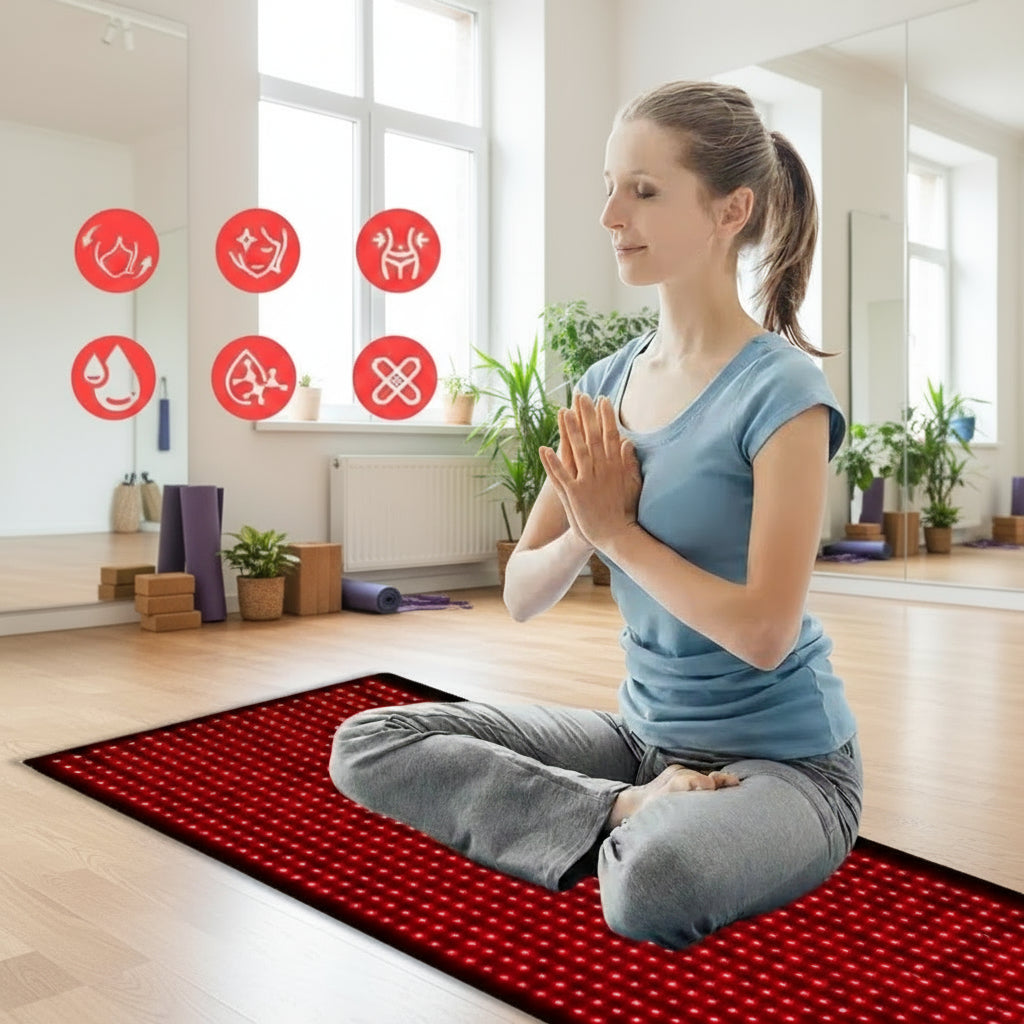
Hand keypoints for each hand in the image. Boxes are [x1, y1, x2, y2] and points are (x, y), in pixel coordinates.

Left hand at [539, 393, 641, 551]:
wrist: (617, 535)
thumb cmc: (625, 511)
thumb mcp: (632, 483)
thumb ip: (629, 462)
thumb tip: (627, 441)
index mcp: (615, 466)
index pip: (611, 435)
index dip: (606, 416)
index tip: (603, 399)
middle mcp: (602, 470)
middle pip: (593, 437)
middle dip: (587, 415)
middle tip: (581, 396)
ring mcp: (588, 481)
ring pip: (577, 451)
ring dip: (570, 431)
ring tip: (563, 412)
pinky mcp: (575, 494)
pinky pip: (561, 475)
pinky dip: (552, 462)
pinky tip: (544, 448)